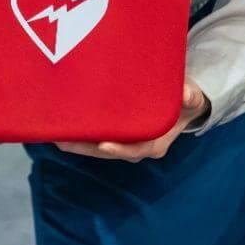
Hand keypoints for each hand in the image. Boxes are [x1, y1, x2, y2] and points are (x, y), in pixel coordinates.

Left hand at [54, 82, 210, 161]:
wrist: (181, 103)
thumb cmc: (184, 101)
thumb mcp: (191, 98)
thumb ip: (190, 96)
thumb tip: (187, 94)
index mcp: (155, 143)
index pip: (137, 150)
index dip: (120, 149)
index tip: (103, 145)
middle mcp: (136, 146)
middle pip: (108, 151)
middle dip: (86, 147)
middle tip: (63, 140)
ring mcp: (123, 141)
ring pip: (97, 146)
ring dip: (76, 142)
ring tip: (53, 133)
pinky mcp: (114, 133)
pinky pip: (94, 136)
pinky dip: (79, 132)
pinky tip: (60, 124)